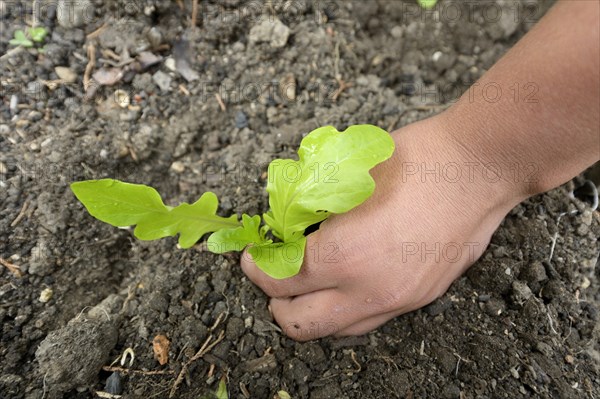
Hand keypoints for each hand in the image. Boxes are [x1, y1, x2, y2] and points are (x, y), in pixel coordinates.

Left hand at [242, 113, 524, 340]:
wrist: (481, 168)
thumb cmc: (416, 159)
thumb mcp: (348, 173)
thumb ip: (310, 205)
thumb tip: (287, 219)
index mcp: (345, 256)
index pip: (281, 279)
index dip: (258, 267)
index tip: (253, 256)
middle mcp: (370, 291)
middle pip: (300, 323)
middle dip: (275, 301)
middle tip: (271, 274)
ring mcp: (398, 301)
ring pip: (337, 331)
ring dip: (310, 312)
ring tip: (305, 283)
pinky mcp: (420, 298)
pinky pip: (369, 320)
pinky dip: (344, 310)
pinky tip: (345, 281)